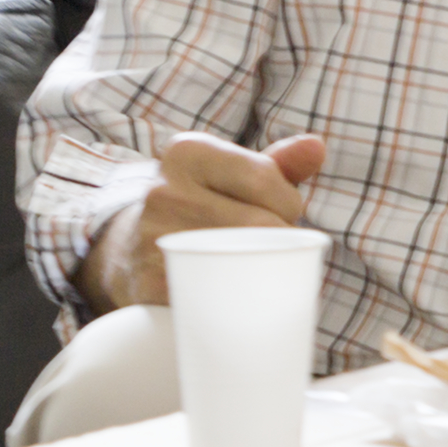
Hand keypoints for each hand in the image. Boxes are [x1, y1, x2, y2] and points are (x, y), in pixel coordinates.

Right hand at [83, 131, 326, 310]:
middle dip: (278, 240)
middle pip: (260, 223)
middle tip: (265, 248)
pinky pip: (218, 295)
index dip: (286, 206)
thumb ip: (278, 163)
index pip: (267, 180)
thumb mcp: (232, 175)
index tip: (273, 215)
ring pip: (244, 261)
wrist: (131, 250)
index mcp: (188, 152)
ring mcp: (154, 237)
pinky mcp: (152, 283)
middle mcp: (164, 189)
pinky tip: (231, 294)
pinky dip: (237, 300)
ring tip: (248, 267)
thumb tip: (316, 147)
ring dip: (261, 270)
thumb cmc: (201, 207)